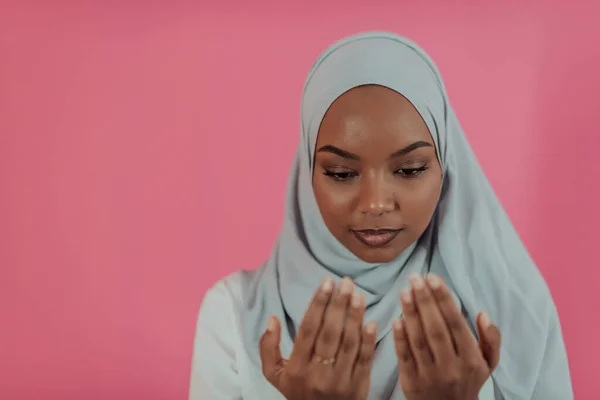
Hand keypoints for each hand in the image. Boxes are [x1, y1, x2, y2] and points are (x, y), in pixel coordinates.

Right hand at [260, 277, 376, 399]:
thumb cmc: (298, 391)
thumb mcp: (275, 374)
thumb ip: (268, 347)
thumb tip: (272, 319)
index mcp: (297, 367)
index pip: (308, 329)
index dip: (318, 304)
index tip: (327, 283)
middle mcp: (318, 373)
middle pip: (330, 333)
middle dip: (339, 305)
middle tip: (346, 282)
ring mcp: (340, 381)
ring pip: (349, 343)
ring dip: (355, 317)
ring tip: (358, 294)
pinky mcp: (358, 386)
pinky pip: (364, 360)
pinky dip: (368, 340)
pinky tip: (370, 321)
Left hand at [393, 273, 500, 399]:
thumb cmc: (468, 380)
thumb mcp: (488, 364)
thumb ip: (491, 339)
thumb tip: (483, 314)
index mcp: (471, 359)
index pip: (455, 323)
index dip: (443, 299)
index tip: (433, 278)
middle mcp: (451, 366)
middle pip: (436, 329)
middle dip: (425, 301)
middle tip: (415, 278)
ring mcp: (430, 374)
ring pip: (419, 340)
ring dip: (410, 313)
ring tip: (404, 291)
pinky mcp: (411, 382)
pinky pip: (405, 356)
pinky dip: (400, 337)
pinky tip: (396, 318)